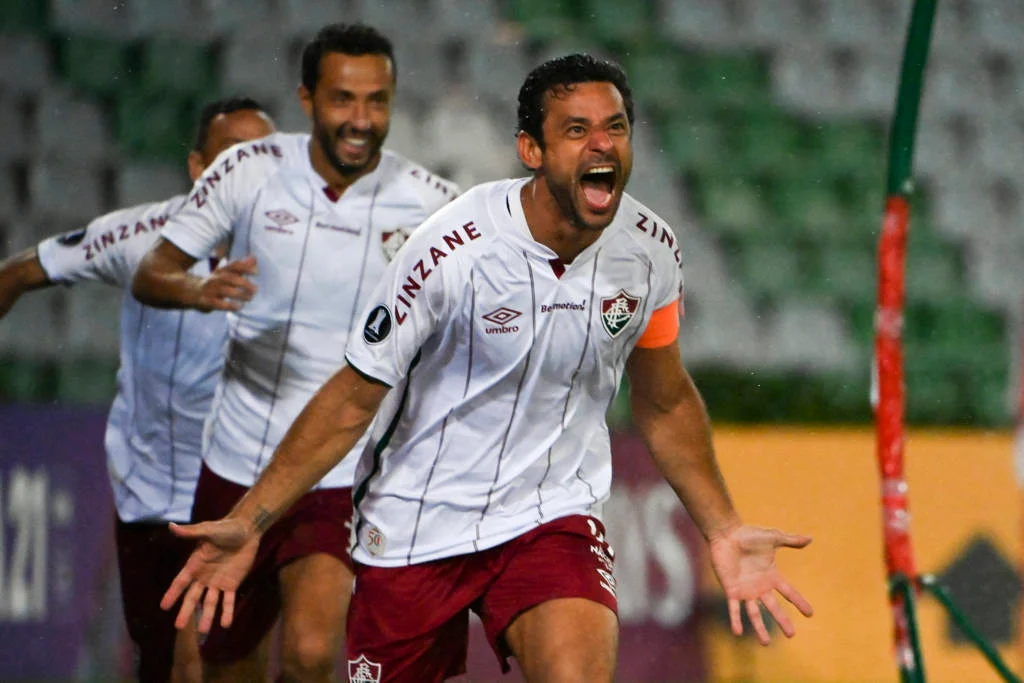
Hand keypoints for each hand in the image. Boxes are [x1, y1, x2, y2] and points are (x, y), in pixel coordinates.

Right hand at [160, 517, 260, 633]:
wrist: (247, 530)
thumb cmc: (226, 528)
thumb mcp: (208, 529)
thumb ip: (191, 532)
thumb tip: (171, 526)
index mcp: (195, 564)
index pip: (181, 582)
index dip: (172, 594)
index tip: (163, 607)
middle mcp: (204, 576)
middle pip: (193, 597)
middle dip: (186, 611)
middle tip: (179, 627)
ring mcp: (218, 582)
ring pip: (210, 602)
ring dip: (207, 616)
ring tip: (204, 631)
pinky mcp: (232, 584)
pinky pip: (228, 600)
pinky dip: (227, 612)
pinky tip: (225, 624)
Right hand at [192, 256, 257, 311]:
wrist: (191, 292)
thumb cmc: (215, 282)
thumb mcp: (226, 273)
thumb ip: (241, 267)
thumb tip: (254, 258)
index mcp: (221, 271)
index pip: (233, 266)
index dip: (245, 267)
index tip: (257, 272)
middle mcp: (215, 278)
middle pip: (229, 278)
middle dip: (244, 283)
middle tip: (256, 289)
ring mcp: (210, 290)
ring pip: (225, 291)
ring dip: (239, 295)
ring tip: (250, 298)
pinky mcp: (206, 301)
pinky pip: (218, 304)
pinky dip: (230, 305)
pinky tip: (239, 306)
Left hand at [708, 525, 812, 644]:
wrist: (726, 534)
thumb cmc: (748, 535)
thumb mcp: (772, 537)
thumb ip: (790, 540)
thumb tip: (810, 538)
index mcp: (771, 576)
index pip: (789, 592)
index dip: (799, 602)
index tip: (810, 614)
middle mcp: (760, 586)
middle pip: (774, 607)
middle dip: (782, 621)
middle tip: (791, 635)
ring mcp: (745, 590)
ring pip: (754, 613)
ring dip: (759, 628)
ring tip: (765, 643)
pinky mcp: (731, 590)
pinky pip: (733, 608)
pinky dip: (735, 620)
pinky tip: (737, 632)